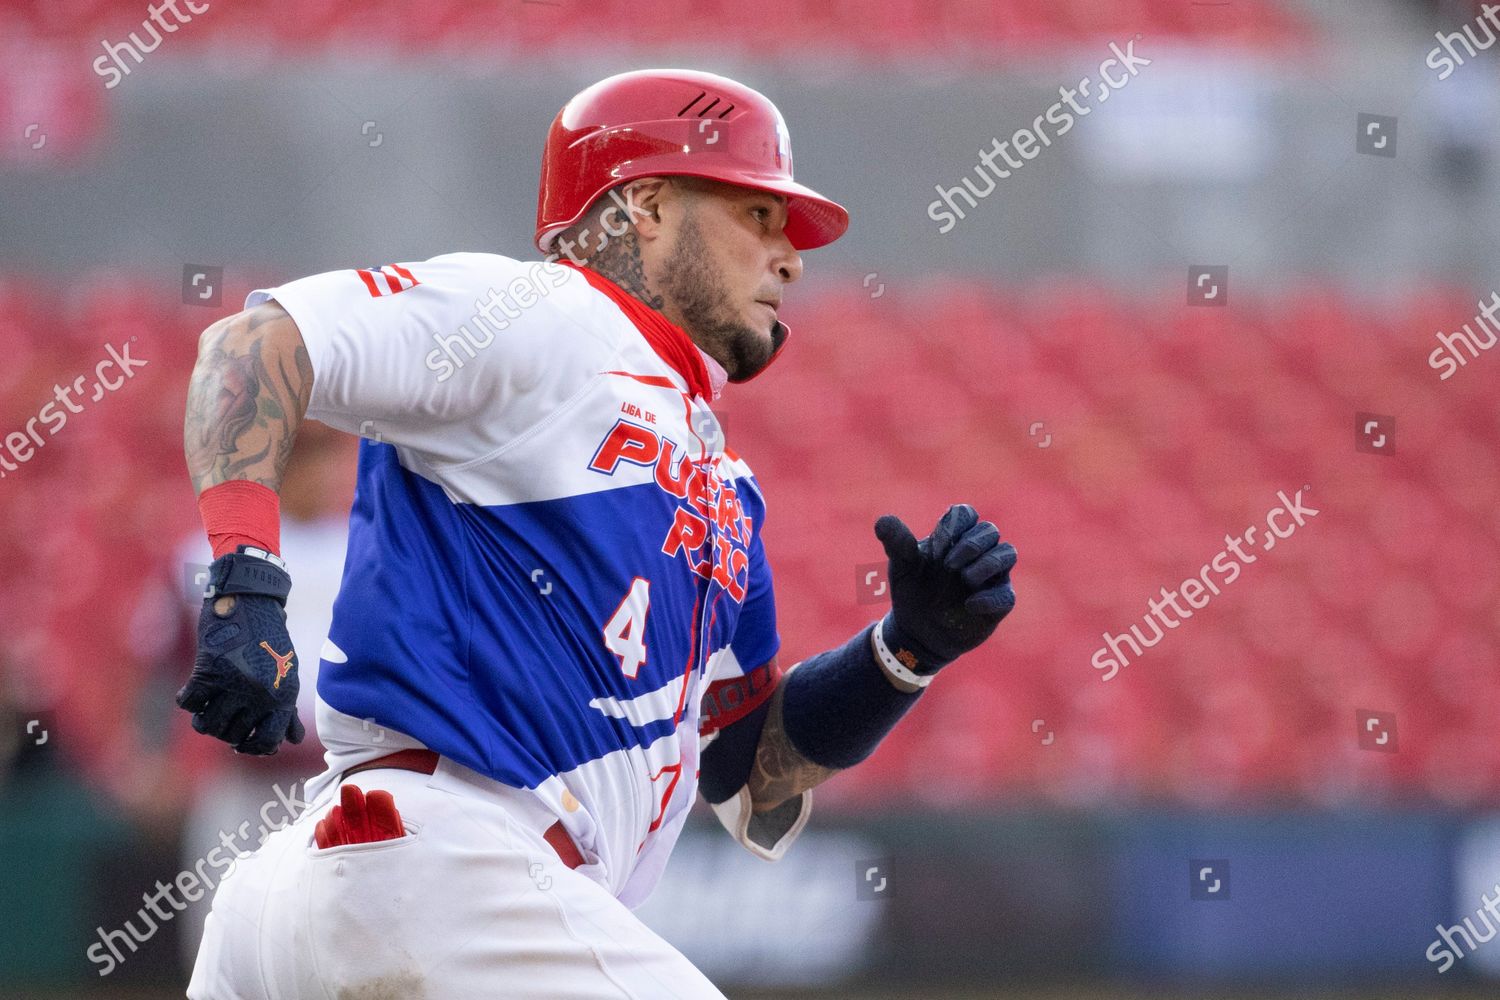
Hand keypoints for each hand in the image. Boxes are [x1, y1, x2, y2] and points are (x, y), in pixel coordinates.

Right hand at [176, 549, 304, 754]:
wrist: (251, 598)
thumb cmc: (270, 637)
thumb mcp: (287, 671)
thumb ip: (287, 708)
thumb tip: (293, 740)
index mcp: (283, 696)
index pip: (266, 744)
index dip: (252, 748)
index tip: (242, 741)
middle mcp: (260, 694)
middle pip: (231, 736)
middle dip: (225, 730)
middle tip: (223, 715)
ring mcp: (234, 683)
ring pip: (208, 725)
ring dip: (204, 718)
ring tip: (208, 706)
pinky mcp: (208, 669)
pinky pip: (188, 703)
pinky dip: (188, 698)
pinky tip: (195, 688)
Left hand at [873, 504, 1016, 673]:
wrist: (917, 631)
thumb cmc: (913, 590)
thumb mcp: (902, 567)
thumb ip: (897, 543)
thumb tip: (882, 521)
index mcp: (955, 538)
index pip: (966, 514)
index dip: (954, 524)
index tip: (936, 545)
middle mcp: (978, 553)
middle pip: (989, 530)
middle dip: (970, 544)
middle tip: (947, 564)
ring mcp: (991, 577)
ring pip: (1008, 553)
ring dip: (987, 562)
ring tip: (964, 577)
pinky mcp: (998, 603)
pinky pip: (1006, 595)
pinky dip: (989, 598)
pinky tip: (969, 604)